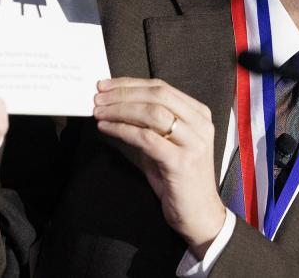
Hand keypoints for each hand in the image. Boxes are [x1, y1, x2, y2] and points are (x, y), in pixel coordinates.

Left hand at [94, 77, 226, 258]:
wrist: (199, 215)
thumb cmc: (179, 179)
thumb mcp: (167, 143)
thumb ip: (150, 123)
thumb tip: (115, 104)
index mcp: (199, 114)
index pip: (161, 88)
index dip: (130, 83)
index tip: (106, 85)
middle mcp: (200, 125)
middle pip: (157, 95)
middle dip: (123, 93)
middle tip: (98, 96)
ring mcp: (193, 143)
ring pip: (152, 113)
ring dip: (120, 109)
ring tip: (99, 112)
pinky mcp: (181, 162)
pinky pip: (146, 138)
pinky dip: (122, 129)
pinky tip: (106, 128)